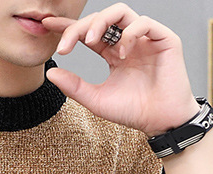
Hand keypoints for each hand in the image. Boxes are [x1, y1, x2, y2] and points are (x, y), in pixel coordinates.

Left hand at [41, 3, 200, 136]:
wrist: (160, 122)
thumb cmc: (133, 112)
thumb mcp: (96, 100)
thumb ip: (74, 87)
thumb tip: (49, 73)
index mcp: (113, 53)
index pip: (88, 32)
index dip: (69, 26)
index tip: (48, 24)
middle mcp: (127, 42)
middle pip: (100, 19)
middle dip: (80, 27)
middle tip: (66, 44)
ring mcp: (145, 39)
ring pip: (120, 12)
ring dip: (101, 22)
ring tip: (90, 41)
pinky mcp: (164, 39)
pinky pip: (144, 23)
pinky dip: (129, 34)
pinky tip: (122, 55)